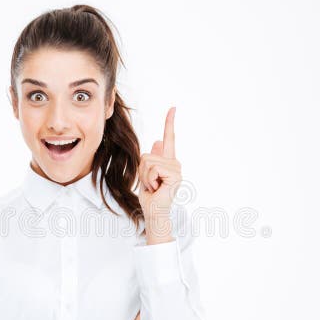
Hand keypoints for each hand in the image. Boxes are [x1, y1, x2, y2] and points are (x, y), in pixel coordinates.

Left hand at [138, 106, 181, 220]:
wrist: (155, 211)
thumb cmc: (151, 195)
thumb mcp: (148, 173)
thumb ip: (153, 158)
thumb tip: (156, 141)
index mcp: (168, 161)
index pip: (169, 138)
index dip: (169, 122)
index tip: (173, 108)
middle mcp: (174, 163)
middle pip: (147, 155)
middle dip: (142, 171)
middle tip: (151, 184)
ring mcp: (176, 169)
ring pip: (148, 161)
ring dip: (146, 177)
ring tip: (154, 187)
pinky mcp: (175, 174)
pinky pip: (153, 168)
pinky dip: (150, 179)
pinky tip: (157, 188)